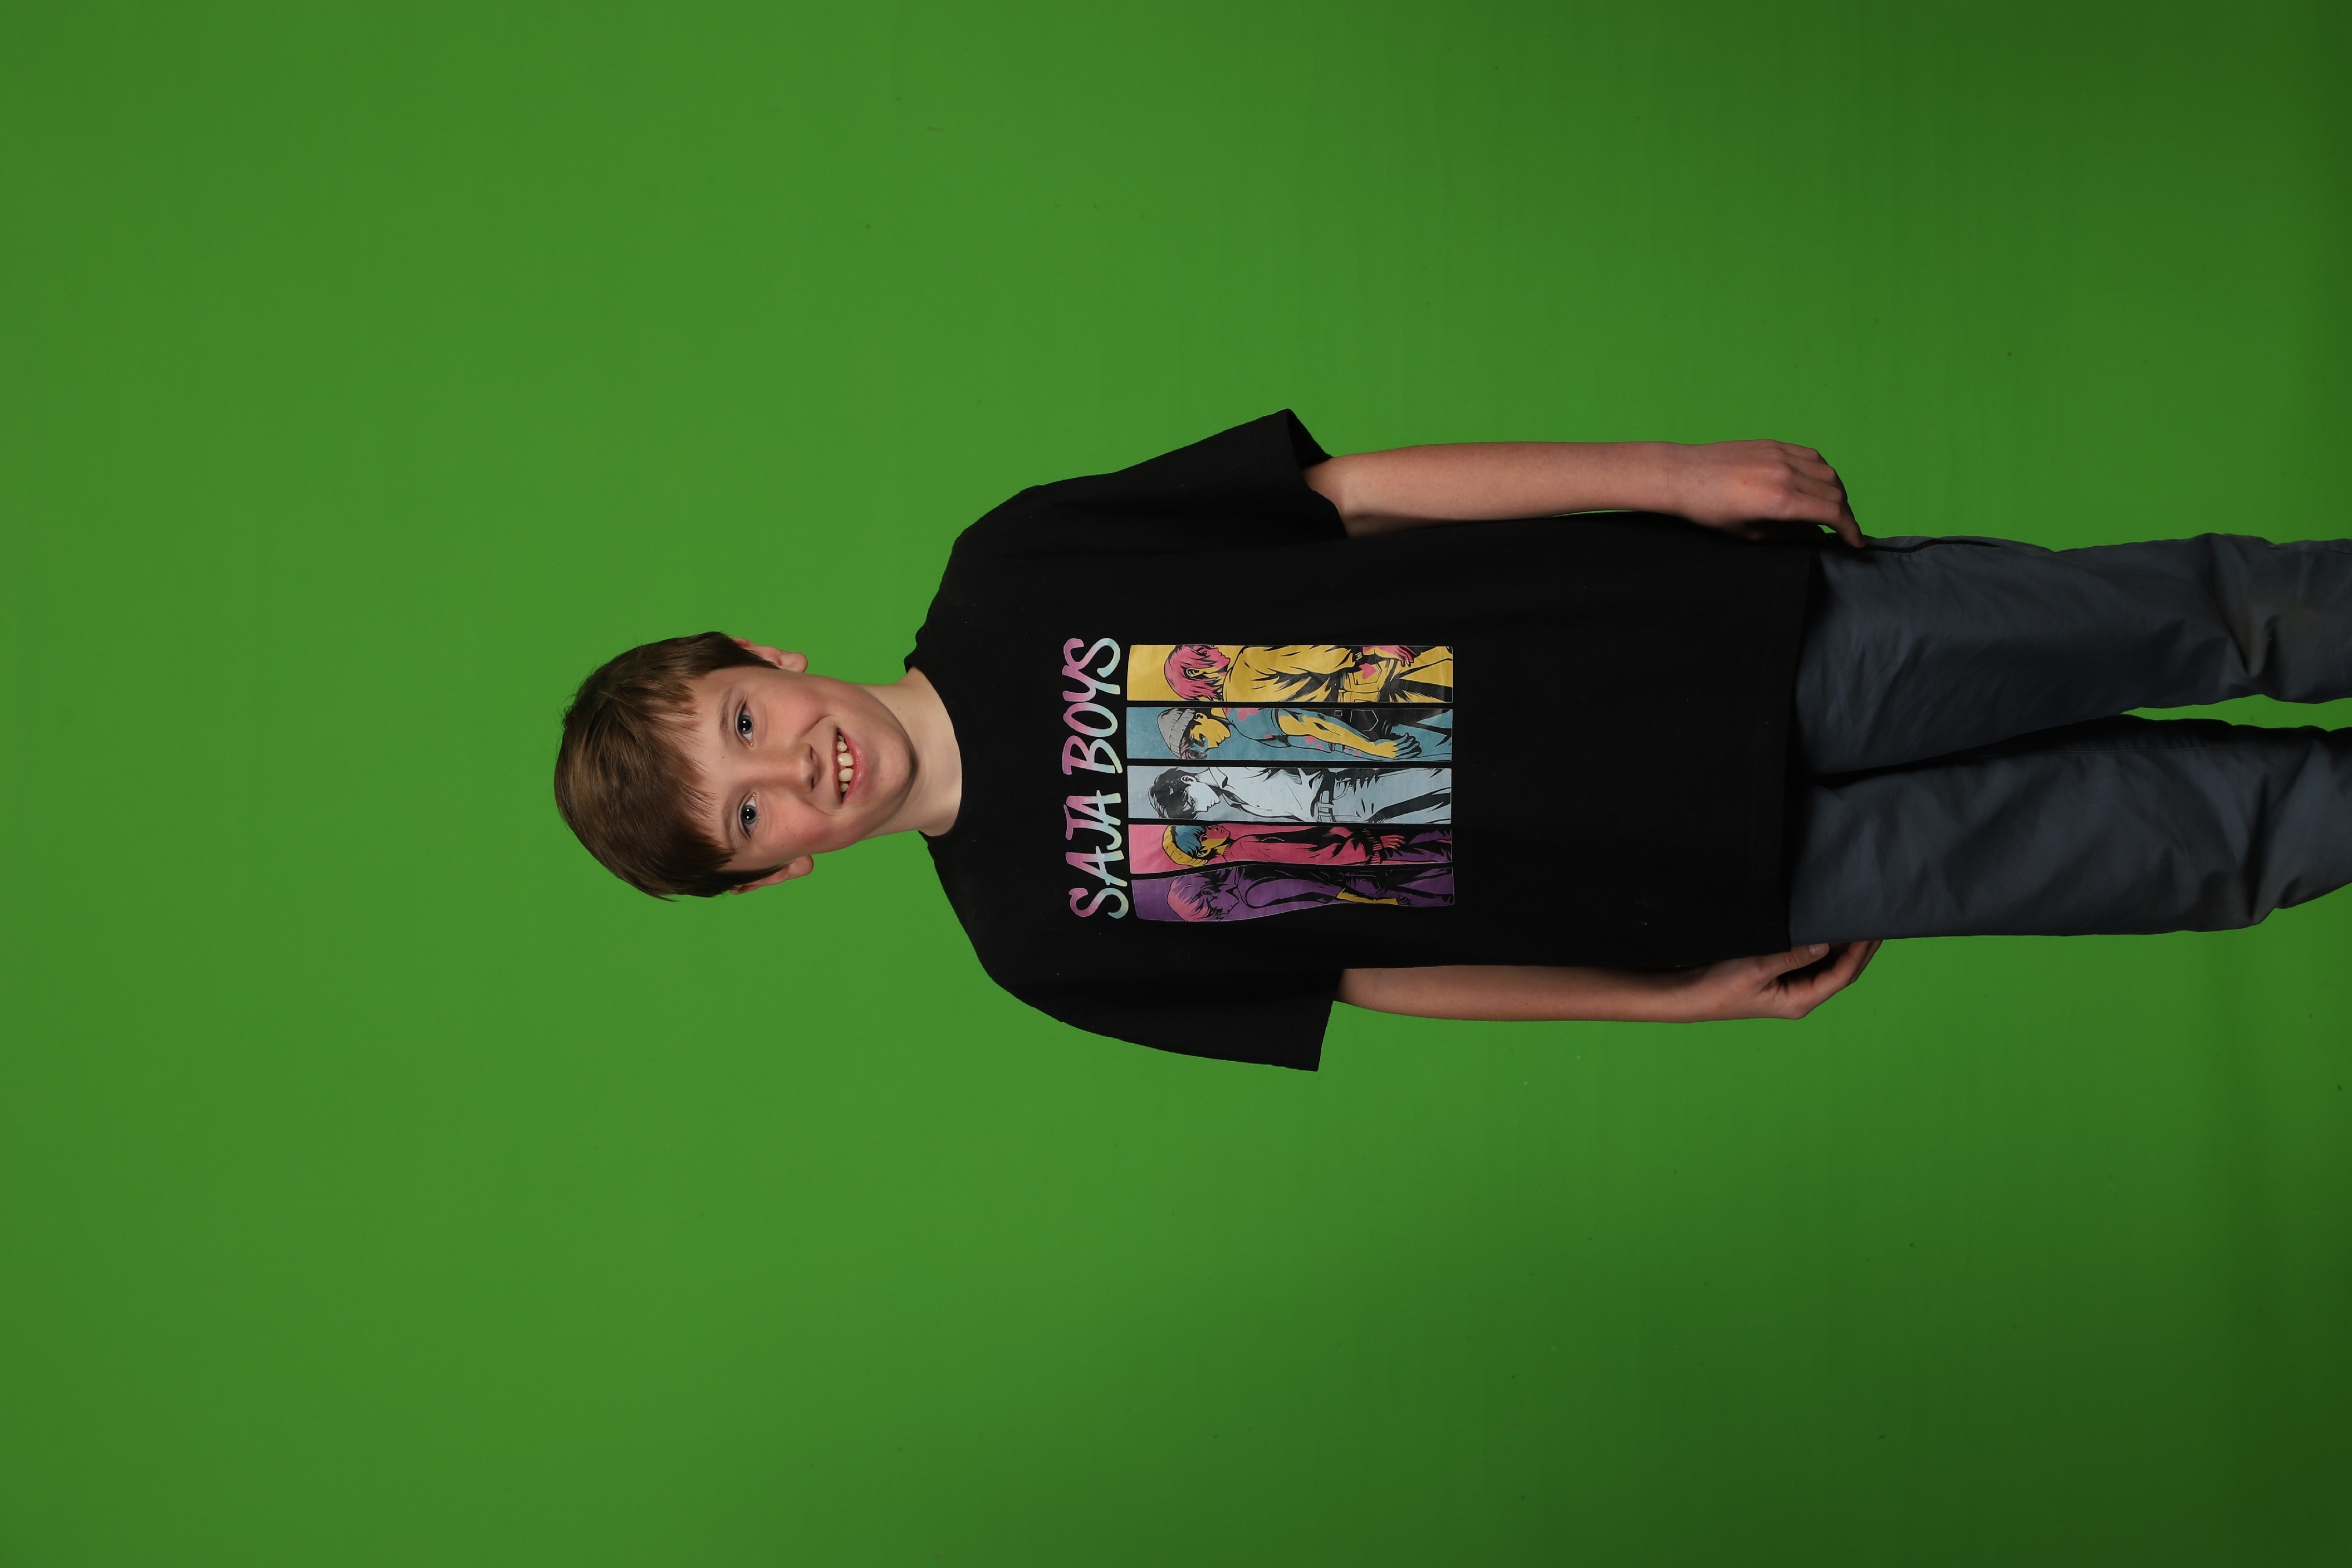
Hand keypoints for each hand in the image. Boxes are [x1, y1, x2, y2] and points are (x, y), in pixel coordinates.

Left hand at [1665, 441, 1861, 547]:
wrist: (1682, 475)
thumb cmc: (1709, 509)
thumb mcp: (1749, 532)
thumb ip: (1789, 535)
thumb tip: (1817, 536)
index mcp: (1779, 500)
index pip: (1832, 513)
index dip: (1850, 530)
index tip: (1855, 542)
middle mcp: (1785, 474)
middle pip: (1835, 492)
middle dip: (1844, 514)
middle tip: (1842, 529)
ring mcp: (1780, 455)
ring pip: (1827, 472)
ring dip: (1836, 491)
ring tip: (1830, 507)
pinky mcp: (1773, 444)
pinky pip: (1810, 455)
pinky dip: (1821, 471)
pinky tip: (1815, 483)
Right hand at [1676, 940, 1881, 1019]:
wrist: (1692, 995)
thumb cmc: (1720, 987)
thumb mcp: (1756, 968)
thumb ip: (1791, 956)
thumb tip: (1824, 944)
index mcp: (1800, 1001)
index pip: (1840, 976)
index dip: (1858, 953)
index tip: (1870, 931)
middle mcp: (1801, 997)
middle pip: (1841, 973)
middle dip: (1860, 951)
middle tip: (1876, 924)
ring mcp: (1792, 989)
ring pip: (1828, 968)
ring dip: (1844, 948)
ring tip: (1857, 924)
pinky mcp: (1781, 979)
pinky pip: (1811, 963)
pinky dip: (1824, 948)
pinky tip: (1828, 932)